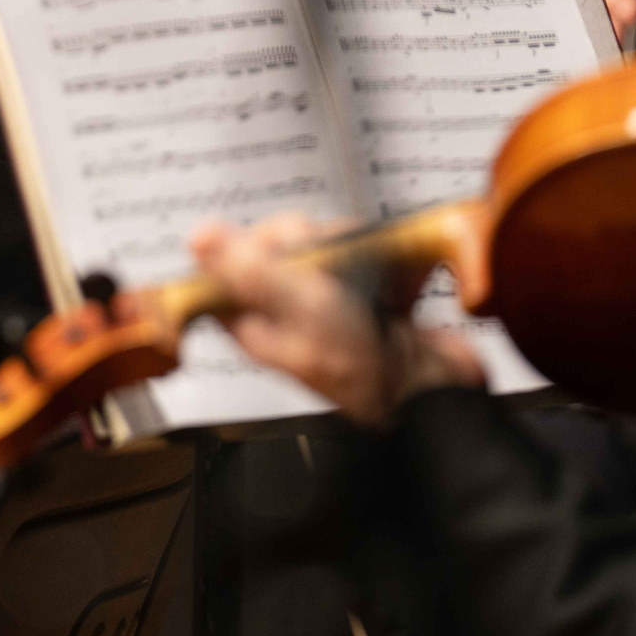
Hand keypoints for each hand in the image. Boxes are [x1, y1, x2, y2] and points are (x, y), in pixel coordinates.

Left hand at [187, 215, 483, 426]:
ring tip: (376, 282)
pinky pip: (367, 257)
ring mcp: (328, 305)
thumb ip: (252, 272)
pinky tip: (396, 287)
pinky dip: (386, 263)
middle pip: (282, 243)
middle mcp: (285, 312)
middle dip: (317, 244)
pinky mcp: (367, 297)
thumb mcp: (303, 311)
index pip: (229, 263)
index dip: (255, 243)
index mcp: (254, 323)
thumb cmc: (369, 372)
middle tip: (338, 273)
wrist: (437, 398)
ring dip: (358, 252)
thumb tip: (199, 238)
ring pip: (328, 244)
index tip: (285, 250)